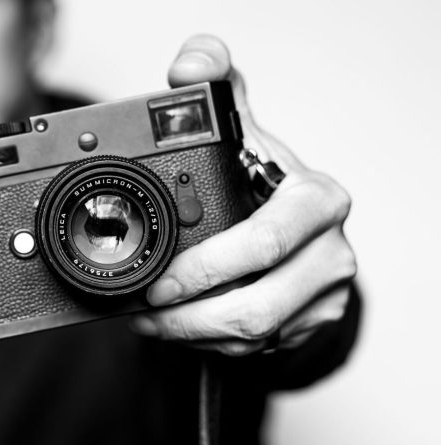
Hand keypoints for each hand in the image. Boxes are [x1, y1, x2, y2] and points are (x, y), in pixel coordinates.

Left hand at [132, 35, 356, 355]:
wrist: (302, 230)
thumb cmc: (267, 180)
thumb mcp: (247, 131)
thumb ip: (217, 91)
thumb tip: (192, 64)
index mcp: (316, 201)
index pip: (263, 241)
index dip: (205, 266)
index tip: (158, 277)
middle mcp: (330, 252)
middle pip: (255, 303)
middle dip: (188, 312)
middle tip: (145, 305)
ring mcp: (322, 296)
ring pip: (251, 334)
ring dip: (191, 333)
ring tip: (150, 320)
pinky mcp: (308, 326)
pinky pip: (254, 349)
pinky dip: (208, 343)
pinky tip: (178, 327)